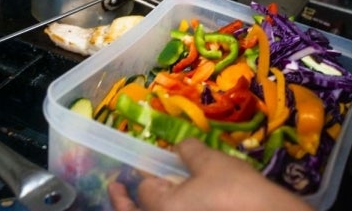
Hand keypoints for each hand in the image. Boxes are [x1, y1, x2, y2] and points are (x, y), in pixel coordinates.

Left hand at [107, 138, 314, 210]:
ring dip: (145, 207)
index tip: (132, 167)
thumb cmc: (236, 191)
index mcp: (162, 207)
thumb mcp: (211, 162)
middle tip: (115, 189)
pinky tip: (181, 201)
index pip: (142, 188)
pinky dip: (171, 208)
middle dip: (122, 203)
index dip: (143, 173)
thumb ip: (189, 151)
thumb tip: (180, 147)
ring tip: (142, 197)